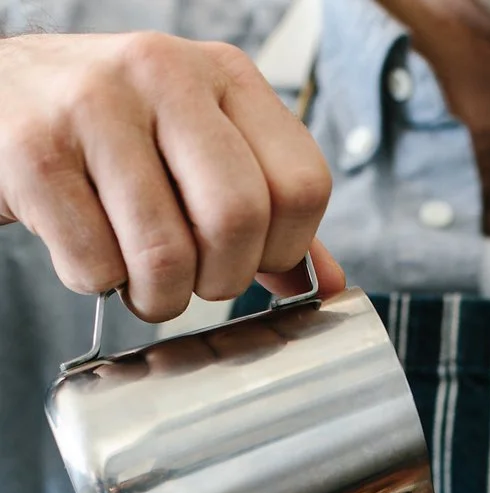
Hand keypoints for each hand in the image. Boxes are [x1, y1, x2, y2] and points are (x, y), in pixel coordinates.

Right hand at [0, 31, 343, 320]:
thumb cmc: (110, 136)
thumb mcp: (198, 152)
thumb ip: (267, 214)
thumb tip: (327, 285)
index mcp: (224, 75)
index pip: (303, 186)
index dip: (282, 248)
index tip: (247, 256)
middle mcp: (164, 73)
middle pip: (239, 219)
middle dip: (220, 280)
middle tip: (191, 279)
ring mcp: (94, 106)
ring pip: (166, 255)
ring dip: (155, 296)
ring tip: (136, 273)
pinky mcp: (35, 152)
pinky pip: (96, 264)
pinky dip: (95, 281)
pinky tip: (84, 247)